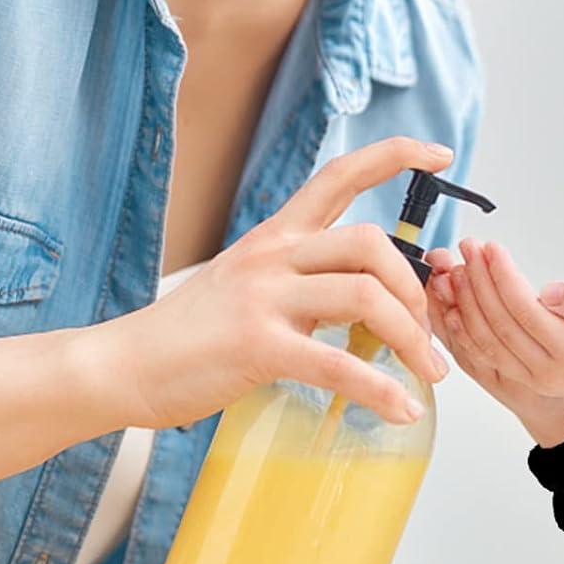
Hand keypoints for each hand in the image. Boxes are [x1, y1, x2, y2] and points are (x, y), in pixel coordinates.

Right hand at [95, 137, 454, 430]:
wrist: (124, 365)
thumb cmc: (191, 333)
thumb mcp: (249, 284)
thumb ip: (303, 280)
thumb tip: (367, 298)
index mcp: (276, 235)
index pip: (341, 175)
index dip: (394, 156)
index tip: (440, 153)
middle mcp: (274, 255)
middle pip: (371, 243)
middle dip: (416, 287)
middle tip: (427, 331)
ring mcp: (264, 299)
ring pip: (365, 296)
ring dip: (412, 338)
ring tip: (430, 372)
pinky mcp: (257, 347)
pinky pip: (337, 364)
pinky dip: (380, 389)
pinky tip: (401, 409)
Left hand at [424, 243, 563, 447]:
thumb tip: (548, 292)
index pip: (524, 309)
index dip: (502, 276)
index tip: (491, 247)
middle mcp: (547, 372)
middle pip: (499, 324)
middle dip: (478, 282)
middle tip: (469, 248)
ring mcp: (535, 378)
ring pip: (486, 341)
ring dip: (466, 304)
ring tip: (456, 268)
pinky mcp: (528, 376)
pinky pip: (487, 354)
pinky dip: (466, 330)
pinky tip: (454, 306)